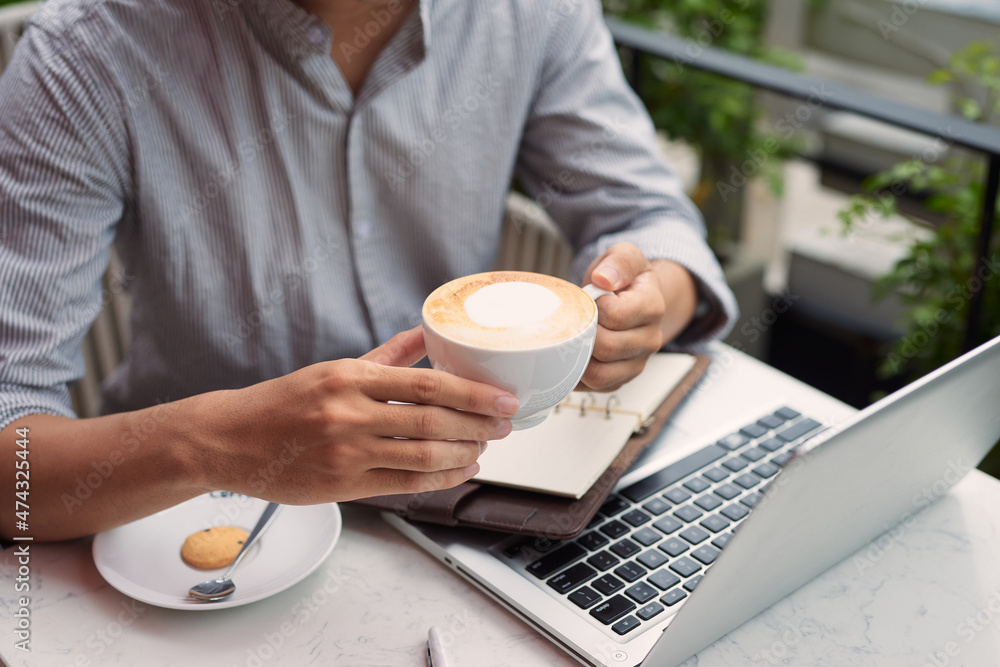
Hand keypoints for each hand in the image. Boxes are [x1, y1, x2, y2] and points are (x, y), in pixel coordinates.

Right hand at [197, 326, 517, 502]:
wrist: (231, 439)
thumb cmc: (285, 402)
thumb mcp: (335, 369)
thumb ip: (386, 356)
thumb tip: (425, 335)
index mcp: (350, 377)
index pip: (427, 384)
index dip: (474, 394)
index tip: (504, 398)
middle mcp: (349, 414)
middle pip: (432, 422)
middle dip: (478, 426)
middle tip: (504, 425)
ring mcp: (345, 452)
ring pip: (422, 456)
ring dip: (464, 454)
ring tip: (484, 447)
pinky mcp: (341, 484)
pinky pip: (403, 484)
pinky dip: (439, 478)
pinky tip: (459, 469)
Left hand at [580, 242, 697, 390]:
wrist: (632, 297)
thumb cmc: (623, 278)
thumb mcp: (624, 256)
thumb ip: (618, 262)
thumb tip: (603, 280)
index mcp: (652, 307)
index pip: (615, 316)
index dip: (595, 307)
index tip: (591, 298)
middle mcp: (650, 339)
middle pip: (607, 348)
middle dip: (584, 333)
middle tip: (576, 320)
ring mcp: (637, 362)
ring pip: (600, 376)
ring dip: (579, 359)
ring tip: (571, 340)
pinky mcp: (622, 378)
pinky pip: (596, 388)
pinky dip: (579, 377)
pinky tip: (574, 357)